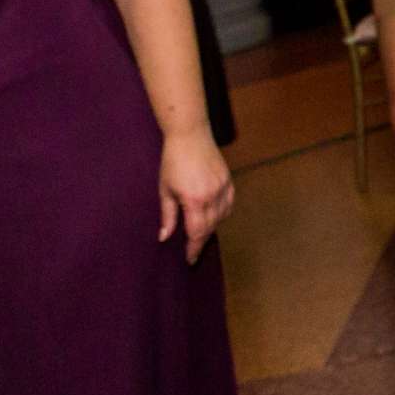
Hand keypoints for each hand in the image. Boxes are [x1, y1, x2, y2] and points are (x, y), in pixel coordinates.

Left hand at [158, 130, 235, 263]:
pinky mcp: (228, 180)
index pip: (197, 233)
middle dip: (201, 240)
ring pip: (221, 217)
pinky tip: (214, 215)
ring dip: (211, 227)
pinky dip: (222, 213)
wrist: (190, 134)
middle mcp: (212, 196)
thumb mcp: (165, 189)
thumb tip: (165, 236)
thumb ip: (167, 215)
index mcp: (194, 200)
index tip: (190, 259)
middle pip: (210, 227)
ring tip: (200, 231)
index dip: (194, 248)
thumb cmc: (173, 160)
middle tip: (193, 249)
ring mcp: (223, 187)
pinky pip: (229, 204)